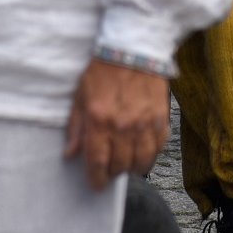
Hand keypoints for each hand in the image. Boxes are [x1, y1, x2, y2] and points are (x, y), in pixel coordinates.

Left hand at [63, 59, 169, 187]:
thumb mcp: (80, 96)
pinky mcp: (161, 116)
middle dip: (113, 172)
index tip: (96, 185)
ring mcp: (145, 122)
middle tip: (110, 169)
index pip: (97, 162)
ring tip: (127, 163)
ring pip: (142, 161)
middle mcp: (123, 125)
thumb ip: (76, 127)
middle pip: (120, 165)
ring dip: (133, 167)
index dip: (96, 179)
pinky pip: (158, 146)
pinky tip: (144, 149)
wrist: (132, 46)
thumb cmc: (102, 69)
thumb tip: (70, 153)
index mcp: (99, 120)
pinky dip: (151, 153)